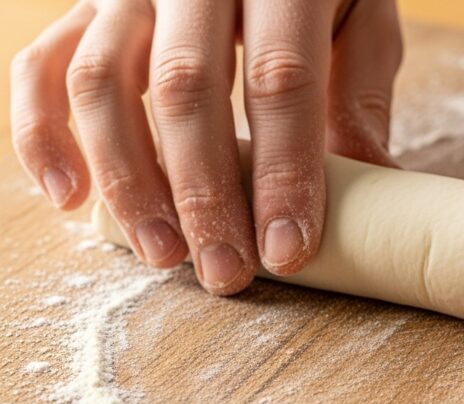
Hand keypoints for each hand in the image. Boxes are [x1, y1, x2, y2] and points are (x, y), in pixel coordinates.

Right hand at [11, 0, 402, 294]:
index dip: (283, 172)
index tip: (288, 251)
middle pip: (186, 90)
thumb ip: (362, 89)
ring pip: (105, 84)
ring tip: (164, 255)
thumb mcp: (361, 12)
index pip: (280, 80)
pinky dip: (43, 135)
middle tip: (227, 271)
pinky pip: (44, 67)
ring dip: (129, 181)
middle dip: (206, 195)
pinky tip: (70, 201)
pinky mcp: (87, 4)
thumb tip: (375, 184)